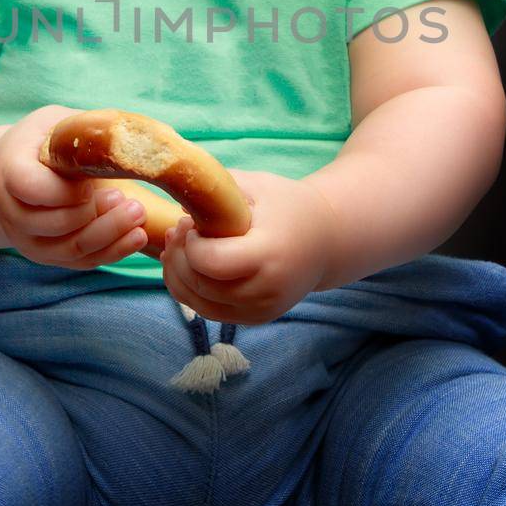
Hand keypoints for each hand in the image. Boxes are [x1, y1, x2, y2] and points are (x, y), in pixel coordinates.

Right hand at [0, 105, 149, 269]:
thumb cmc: (42, 141)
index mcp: (11, 171)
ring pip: (70, 249)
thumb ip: (83, 129)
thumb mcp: (56, 122)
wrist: (15, 169)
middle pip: (55, 224)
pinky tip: (137, 236)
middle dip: (97, 215)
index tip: (91, 182)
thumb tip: (129, 136)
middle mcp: (13, 211)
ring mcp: (29, 238)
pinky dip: (111, 252)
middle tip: (131, 201)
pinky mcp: (48, 255)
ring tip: (139, 217)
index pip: (31, 188)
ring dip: (109, 236)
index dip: (64, 191)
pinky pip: (81, 262)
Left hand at [159, 168, 338, 325]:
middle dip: (179, 258)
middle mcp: (266, 290)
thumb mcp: (257, 186)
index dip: (191, 244)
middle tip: (179, 230)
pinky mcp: (256, 319)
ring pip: (198, 303)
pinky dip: (189, 291)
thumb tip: (178, 205)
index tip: (191, 223)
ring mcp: (261, 310)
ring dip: (177, 276)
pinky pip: (209, 311)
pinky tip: (185, 265)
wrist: (327, 240)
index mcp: (269, 254)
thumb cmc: (289, 206)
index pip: (211, 262)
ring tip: (177, 246)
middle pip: (201, 285)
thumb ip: (218, 190)